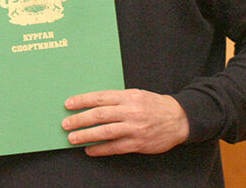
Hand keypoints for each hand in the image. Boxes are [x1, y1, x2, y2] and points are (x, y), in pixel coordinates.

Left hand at [62, 89, 188, 155]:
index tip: (68, 104)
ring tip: (72, 138)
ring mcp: (134, 128)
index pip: (100, 97)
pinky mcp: (138, 143)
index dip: (82, 101)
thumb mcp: (136, 94)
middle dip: (79, 119)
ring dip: (86, 135)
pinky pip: (115, 147)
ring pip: (105, 132)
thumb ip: (117, 99)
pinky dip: (100, 149)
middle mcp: (130, 111)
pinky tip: (89, 150)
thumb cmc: (154, 105)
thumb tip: (92, 105)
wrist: (180, 118)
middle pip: (99, 115)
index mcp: (128, 96)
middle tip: (65, 124)